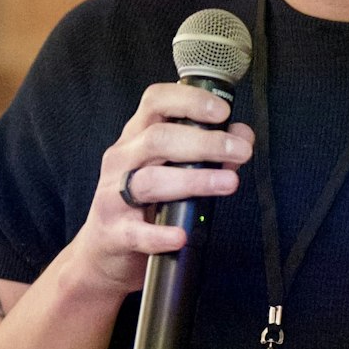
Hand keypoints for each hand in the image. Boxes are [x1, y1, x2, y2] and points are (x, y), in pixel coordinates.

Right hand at [72, 86, 254, 294]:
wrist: (105, 248)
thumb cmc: (144, 202)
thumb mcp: (172, 168)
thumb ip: (209, 151)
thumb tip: (242, 137)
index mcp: (136, 137)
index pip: (155, 101)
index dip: (189, 100)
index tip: (223, 111)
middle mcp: (122, 160)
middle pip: (158, 139)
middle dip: (205, 142)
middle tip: (241, 151)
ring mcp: (113, 195)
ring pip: (150, 180)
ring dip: (193, 180)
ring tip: (228, 184)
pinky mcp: (113, 232)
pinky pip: (136, 232)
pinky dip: (159, 234)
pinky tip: (181, 235)